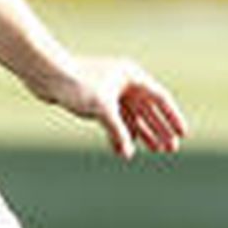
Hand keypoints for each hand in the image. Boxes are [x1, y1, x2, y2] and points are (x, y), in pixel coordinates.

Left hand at [37, 55, 187, 160]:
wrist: (45, 74)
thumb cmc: (74, 84)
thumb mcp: (100, 109)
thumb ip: (117, 131)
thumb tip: (127, 153)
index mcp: (131, 76)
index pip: (159, 98)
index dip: (172, 117)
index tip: (182, 134)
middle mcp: (123, 82)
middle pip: (148, 109)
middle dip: (160, 129)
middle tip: (170, 149)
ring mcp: (109, 91)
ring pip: (132, 116)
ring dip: (143, 133)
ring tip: (155, 151)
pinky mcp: (95, 100)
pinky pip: (115, 120)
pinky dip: (121, 133)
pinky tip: (124, 150)